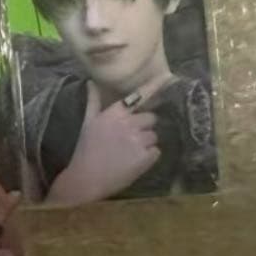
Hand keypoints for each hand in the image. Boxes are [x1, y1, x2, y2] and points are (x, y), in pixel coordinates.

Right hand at [47, 76, 166, 205]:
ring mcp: (138, 140)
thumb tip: (91, 82)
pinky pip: (156, 151)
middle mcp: (128, 124)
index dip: (154, 85)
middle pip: (151, 118)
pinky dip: (149, 156)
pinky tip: (134, 161)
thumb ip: (93, 102)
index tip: (169, 77)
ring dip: (146, 142)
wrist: (86, 178)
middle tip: (131, 137)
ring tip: (129, 152)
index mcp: (113, 114)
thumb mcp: (87, 123)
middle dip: (145, 126)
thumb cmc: (85, 149)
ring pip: (154, 135)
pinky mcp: (145, 157)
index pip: (138, 96)